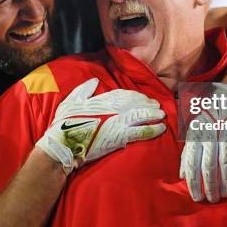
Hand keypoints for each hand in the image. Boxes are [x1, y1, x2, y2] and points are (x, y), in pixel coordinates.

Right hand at [36, 78, 165, 173]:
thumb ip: (84, 90)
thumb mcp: (71, 102)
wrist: (64, 145)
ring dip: (153, 115)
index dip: (135, 95)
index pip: (123, 94)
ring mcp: (118, 122)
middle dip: (147, 103)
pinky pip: (141, 132)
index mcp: (101, 100)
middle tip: (157, 105)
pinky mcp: (120, 137)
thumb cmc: (64, 125)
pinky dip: (152, 129)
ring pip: (141, 115)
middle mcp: (112, 109)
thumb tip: (95, 81)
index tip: (142, 97)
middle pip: (136, 103)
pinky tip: (161, 129)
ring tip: (162, 115)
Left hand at [179, 83, 226, 202]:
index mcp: (194, 135)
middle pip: (209, 166)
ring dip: (225, 182)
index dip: (194, 183)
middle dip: (211, 187)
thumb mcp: (192, 133)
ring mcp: (226, 133)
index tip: (197, 197)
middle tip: (213, 199)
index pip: (191, 164)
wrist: (226, 97)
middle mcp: (209, 135)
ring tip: (225, 193)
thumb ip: (187, 154)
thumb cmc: (206, 119)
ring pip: (225, 163)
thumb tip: (182, 176)